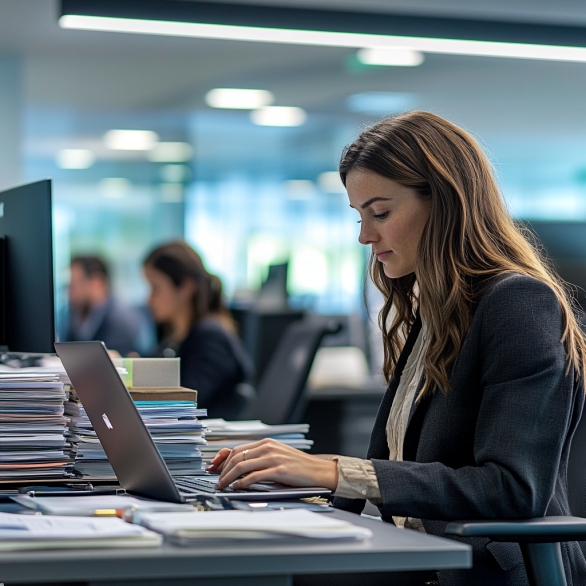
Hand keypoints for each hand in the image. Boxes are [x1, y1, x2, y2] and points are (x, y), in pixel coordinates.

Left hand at [209, 439, 338, 490]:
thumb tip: (238, 467)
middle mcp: (268, 447)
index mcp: (266, 443)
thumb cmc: (297, 467)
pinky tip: (237, 487)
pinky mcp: (279, 470)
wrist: (318, 471)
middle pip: (237, 456)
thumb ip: (259, 459)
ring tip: (223, 486)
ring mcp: (273, 458)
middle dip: (223, 470)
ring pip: (242, 465)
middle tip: (217, 481)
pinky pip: (255, 476)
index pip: (237, 448)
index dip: (222, 458)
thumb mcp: (276, 457)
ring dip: (228, 477)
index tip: (213, 467)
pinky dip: (243, 482)